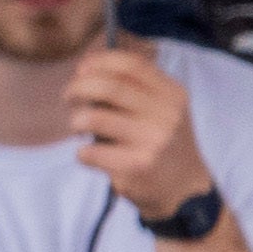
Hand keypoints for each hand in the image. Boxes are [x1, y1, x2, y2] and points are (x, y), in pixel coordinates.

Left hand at [63, 40, 214, 222]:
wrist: (184, 190)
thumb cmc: (162, 144)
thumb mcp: (163, 110)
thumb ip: (134, 88)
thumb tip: (85, 67)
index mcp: (172, 94)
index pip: (131, 64)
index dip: (99, 61)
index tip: (81, 69)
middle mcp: (166, 114)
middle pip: (109, 87)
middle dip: (78, 87)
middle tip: (68, 96)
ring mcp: (152, 141)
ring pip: (94, 118)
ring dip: (76, 121)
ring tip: (79, 127)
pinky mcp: (136, 166)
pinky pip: (90, 152)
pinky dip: (82, 153)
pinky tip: (92, 156)